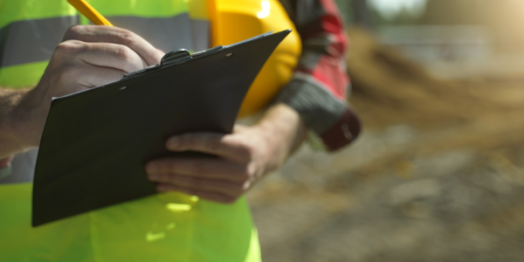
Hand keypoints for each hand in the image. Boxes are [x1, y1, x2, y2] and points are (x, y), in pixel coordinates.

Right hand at [13, 25, 164, 147]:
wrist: (36, 115)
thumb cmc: (72, 91)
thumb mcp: (91, 65)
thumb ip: (119, 58)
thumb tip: (162, 59)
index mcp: (81, 34)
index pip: (126, 37)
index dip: (150, 52)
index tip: (165, 66)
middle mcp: (72, 45)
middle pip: (126, 53)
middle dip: (148, 69)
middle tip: (158, 84)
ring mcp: (68, 65)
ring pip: (121, 70)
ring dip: (138, 84)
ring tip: (143, 95)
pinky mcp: (68, 86)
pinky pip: (110, 90)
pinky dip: (125, 97)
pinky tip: (127, 104)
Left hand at [146, 104, 305, 203]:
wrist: (267, 154)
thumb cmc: (240, 135)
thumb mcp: (231, 128)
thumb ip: (211, 131)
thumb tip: (173, 131)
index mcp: (243, 147)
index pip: (212, 144)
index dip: (189, 143)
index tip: (168, 142)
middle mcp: (242, 169)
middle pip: (200, 168)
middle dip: (172, 167)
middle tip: (149, 165)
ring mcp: (238, 186)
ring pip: (198, 184)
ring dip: (172, 180)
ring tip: (153, 175)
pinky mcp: (232, 198)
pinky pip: (202, 194)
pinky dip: (180, 190)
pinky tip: (164, 186)